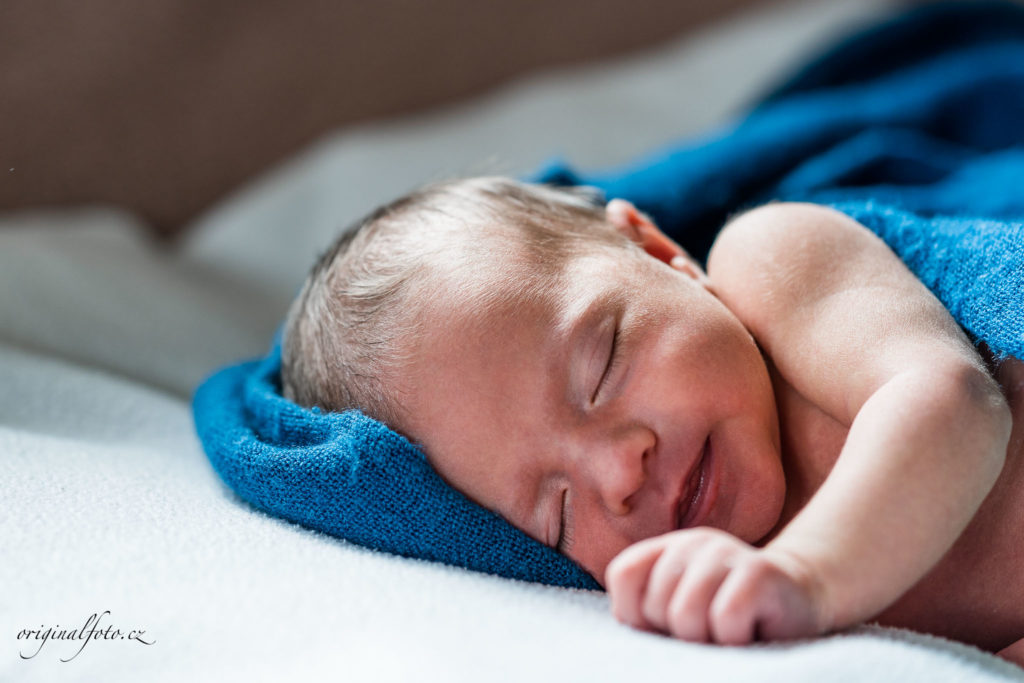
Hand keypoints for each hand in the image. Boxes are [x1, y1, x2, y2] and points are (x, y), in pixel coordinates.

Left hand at [605, 527, 827, 644]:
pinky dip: (736, 639)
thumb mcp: (681, 611)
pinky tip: (752, 629)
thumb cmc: (731, 615)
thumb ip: (647, 612)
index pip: (622, 575)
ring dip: (708, 640)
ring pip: (685, 616)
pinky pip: (724, 621)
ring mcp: (726, 552)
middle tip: (711, 627)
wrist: (801, 600)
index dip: (635, 613)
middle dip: (679, 634)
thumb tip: (628, 622)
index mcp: (668, 548)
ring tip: (730, 630)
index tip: (666, 625)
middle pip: (655, 606)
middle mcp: (693, 542)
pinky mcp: (758, 571)